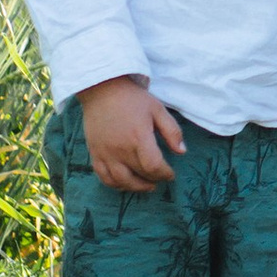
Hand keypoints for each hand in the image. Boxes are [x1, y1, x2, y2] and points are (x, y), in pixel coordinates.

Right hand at [80, 76, 182, 191]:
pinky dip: (115, 185)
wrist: (102, 89)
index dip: (165, 174)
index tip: (171, 174)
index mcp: (138, 137)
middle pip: (140, 174)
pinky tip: (125, 183)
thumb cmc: (132, 98)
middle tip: (161, 178)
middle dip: (154, 179)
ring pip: (121, 181)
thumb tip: (182, 152)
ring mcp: (106, 153)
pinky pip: (104, 177)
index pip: (153, 166)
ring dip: (136, 187)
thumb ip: (171, 131)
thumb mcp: (157, 109)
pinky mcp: (95, 154)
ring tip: (147, 185)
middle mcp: (121, 149)